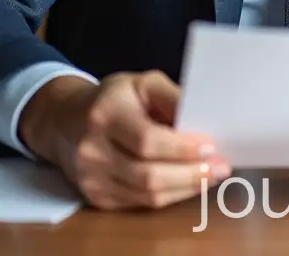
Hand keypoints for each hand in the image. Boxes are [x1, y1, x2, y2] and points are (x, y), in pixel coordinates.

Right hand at [17, 70, 231, 209]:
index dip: (182, 148)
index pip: (147, 140)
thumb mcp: (143, 82)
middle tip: (221, 167)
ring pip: (146, 195)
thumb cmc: (116, 98)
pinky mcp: (96, 198)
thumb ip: (172, 98)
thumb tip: (204, 119)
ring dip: (186, 188)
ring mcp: (92, 178)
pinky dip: (170, 196)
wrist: (67, 120)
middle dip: (191, 173)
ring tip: (212, 176)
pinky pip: (140, 204)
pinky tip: (188, 184)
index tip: (212, 146)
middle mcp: (93, 149)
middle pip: (148, 174)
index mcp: (106, 114)